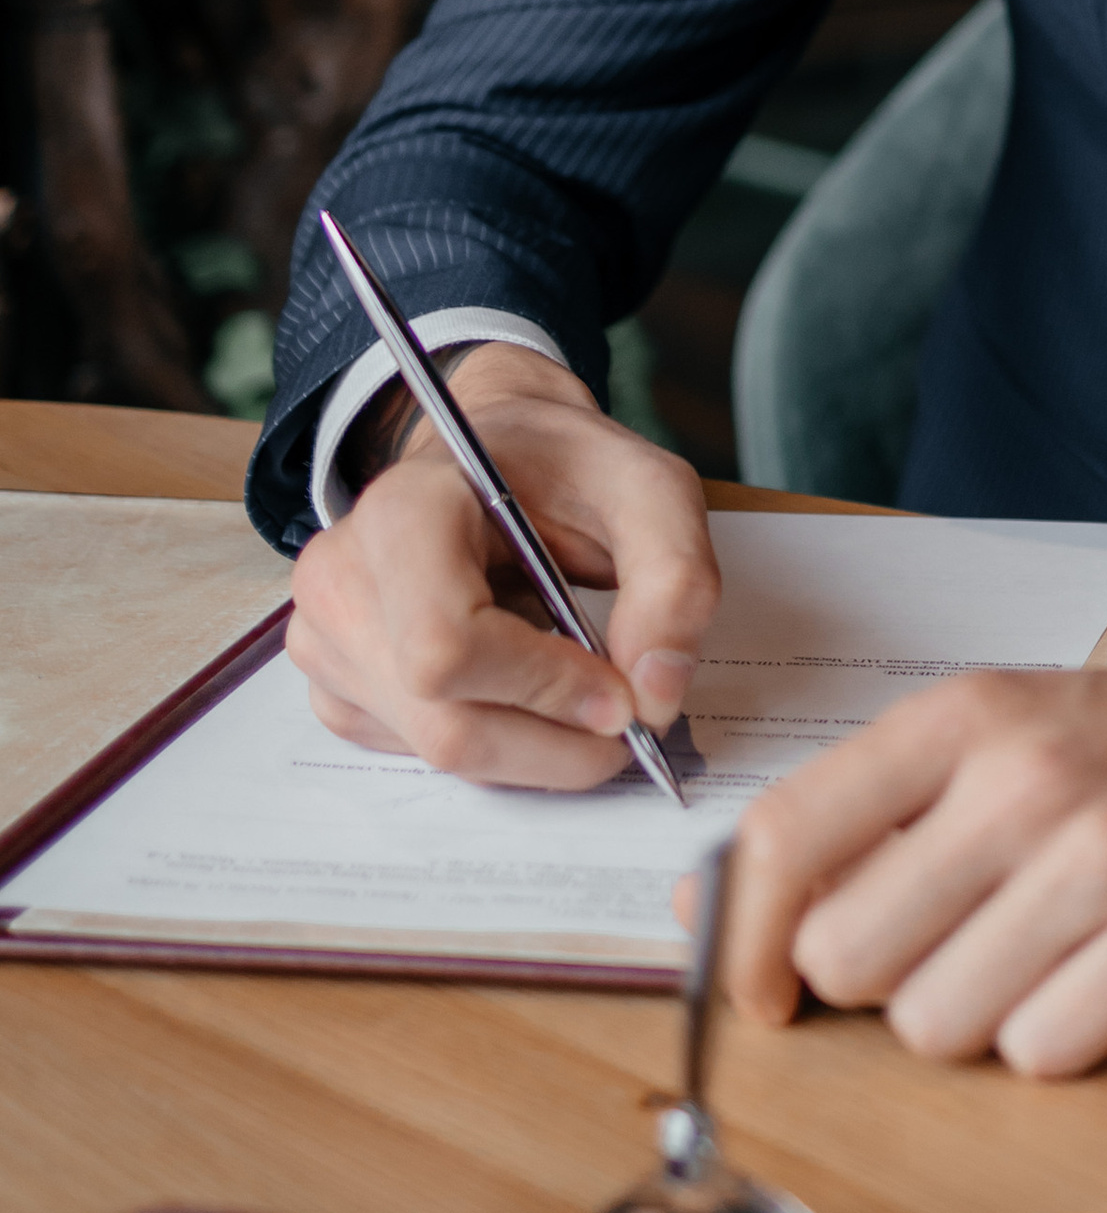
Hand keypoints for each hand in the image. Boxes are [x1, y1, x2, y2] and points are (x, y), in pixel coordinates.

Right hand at [284, 347, 721, 786]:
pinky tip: (522, 684)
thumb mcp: (649, 490)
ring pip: (439, 752)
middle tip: (628, 723)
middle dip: (557, 742)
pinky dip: (499, 743)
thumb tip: (657, 694)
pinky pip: (424, 756)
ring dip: (535, 748)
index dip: (546, 687)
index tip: (621, 694)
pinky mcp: (338, 690)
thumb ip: (674, 581)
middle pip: (446, 723)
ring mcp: (326, 642)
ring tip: (580, 688)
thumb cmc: (562, 468)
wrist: (498, 456)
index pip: (448, 646)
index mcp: (401, 512)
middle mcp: (339, 580)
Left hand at [722, 566, 1106, 1077]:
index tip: (760, 992)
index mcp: (963, 716)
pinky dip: (1061, 1041)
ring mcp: (1105, 856)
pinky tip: (1105, 983)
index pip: (786, 839)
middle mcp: (1023, 778)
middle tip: (952, 956)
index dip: (744, 938)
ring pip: (938, 1025)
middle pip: (848, 958)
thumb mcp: (1007, 728)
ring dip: (976, 1020)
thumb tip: (710, 910)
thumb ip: (875, 809)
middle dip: (881, 988)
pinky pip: (1043, 1053)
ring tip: (1043, 961)